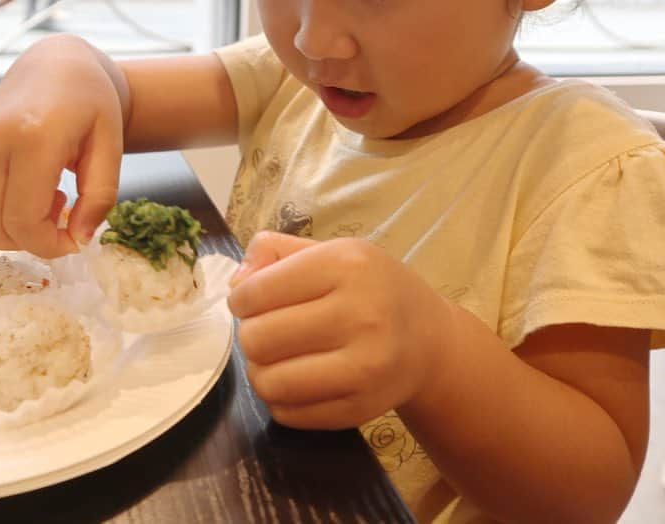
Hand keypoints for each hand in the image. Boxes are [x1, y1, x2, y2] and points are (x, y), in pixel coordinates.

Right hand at [0, 35, 124, 257]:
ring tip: (50, 195)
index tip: (76, 239)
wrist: (55, 65)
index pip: (24, 221)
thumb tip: (80, 240)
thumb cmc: (91, 102)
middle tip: (66, 216)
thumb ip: (100, 196)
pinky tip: (31, 184)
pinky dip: (6, 209)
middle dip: (35, 240)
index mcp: (32, 138)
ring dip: (19, 226)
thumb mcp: (111, 146)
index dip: (50, 246)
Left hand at [228, 232, 452, 429]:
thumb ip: (273, 253)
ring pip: (269, 381)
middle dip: (249, 335)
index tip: (248, 302)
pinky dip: (279, 398)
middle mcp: (361, 315)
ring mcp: (365, 368)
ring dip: (259, 370)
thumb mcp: (330, 251)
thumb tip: (236, 285)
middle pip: (258, 338)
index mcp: (347, 265)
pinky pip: (288, 413)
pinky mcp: (361, 409)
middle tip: (264, 330)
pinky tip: (296, 379)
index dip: (240, 299)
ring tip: (275, 357)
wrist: (428, 340)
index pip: (258, 292)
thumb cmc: (370, 288)